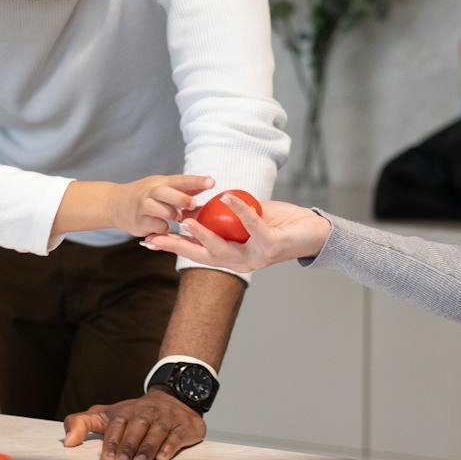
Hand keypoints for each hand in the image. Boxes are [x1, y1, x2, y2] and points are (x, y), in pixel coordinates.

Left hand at [62, 390, 205, 459]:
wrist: (175, 397)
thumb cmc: (135, 414)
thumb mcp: (107, 415)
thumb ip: (82, 423)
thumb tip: (67, 441)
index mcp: (126, 411)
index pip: (117, 424)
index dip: (111, 441)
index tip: (106, 458)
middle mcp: (147, 413)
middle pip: (137, 427)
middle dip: (129, 445)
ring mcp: (167, 418)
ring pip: (158, 431)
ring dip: (148, 447)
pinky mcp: (185, 426)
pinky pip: (178, 434)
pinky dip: (171, 445)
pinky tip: (163, 456)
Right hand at [115, 175, 212, 236]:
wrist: (116, 204)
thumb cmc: (147, 195)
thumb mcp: (164, 186)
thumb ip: (185, 187)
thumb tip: (209, 181)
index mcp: (161, 182)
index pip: (181, 180)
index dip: (196, 181)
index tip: (212, 182)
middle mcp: (151, 192)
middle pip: (167, 193)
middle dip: (182, 199)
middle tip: (194, 204)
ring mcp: (143, 207)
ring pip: (161, 211)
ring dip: (172, 215)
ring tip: (176, 216)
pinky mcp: (139, 222)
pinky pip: (156, 226)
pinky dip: (163, 228)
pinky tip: (164, 227)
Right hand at [141, 196, 329, 272]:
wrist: (313, 231)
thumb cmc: (279, 223)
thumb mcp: (245, 218)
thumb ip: (223, 217)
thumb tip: (196, 206)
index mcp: (231, 256)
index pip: (196, 252)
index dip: (172, 247)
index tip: (148, 240)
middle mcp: (240, 262)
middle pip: (202, 255)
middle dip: (177, 247)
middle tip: (154, 238)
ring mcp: (255, 256)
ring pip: (222, 246)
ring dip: (203, 232)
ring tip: (186, 219)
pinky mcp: (270, 246)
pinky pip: (250, 225)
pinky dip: (238, 209)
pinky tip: (226, 197)